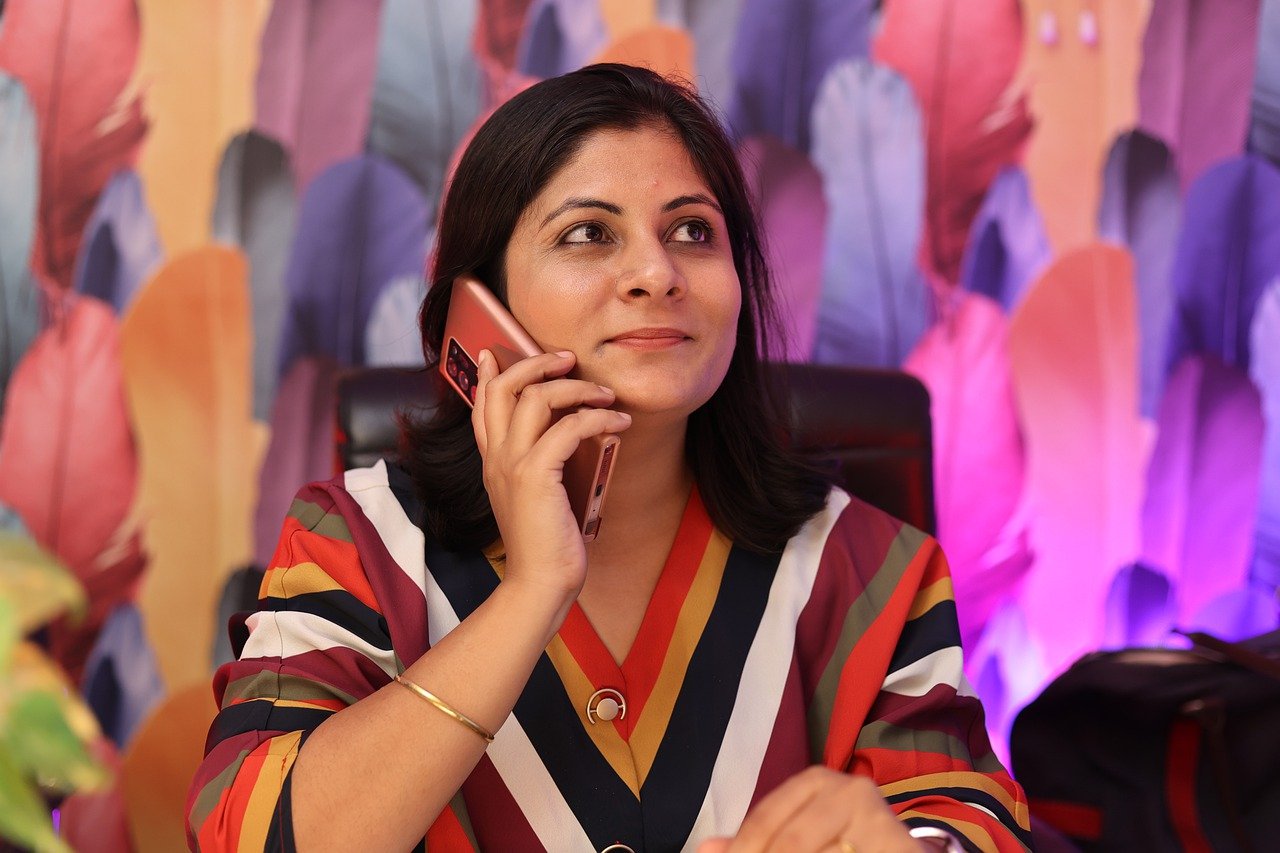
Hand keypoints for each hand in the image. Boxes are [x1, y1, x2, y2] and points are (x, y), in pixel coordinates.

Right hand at [472, 349, 630, 605]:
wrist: (539, 584)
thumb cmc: (547, 544)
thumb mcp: (538, 495)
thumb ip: (542, 463)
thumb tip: (572, 429)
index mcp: (493, 461)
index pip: (482, 403)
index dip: (491, 372)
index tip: (497, 351)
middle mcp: (496, 458)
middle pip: (504, 387)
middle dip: (535, 362)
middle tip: (567, 358)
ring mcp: (512, 464)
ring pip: (536, 397)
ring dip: (577, 387)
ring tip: (605, 394)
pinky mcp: (535, 476)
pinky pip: (570, 427)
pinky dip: (599, 417)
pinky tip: (619, 422)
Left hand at [697, 767, 929, 852]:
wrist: (899, 850)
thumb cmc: (841, 839)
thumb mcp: (796, 834)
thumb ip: (754, 842)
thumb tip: (706, 851)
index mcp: (815, 782)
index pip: (765, 821)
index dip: (742, 850)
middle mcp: (848, 791)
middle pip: (790, 843)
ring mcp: (878, 820)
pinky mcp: (899, 847)